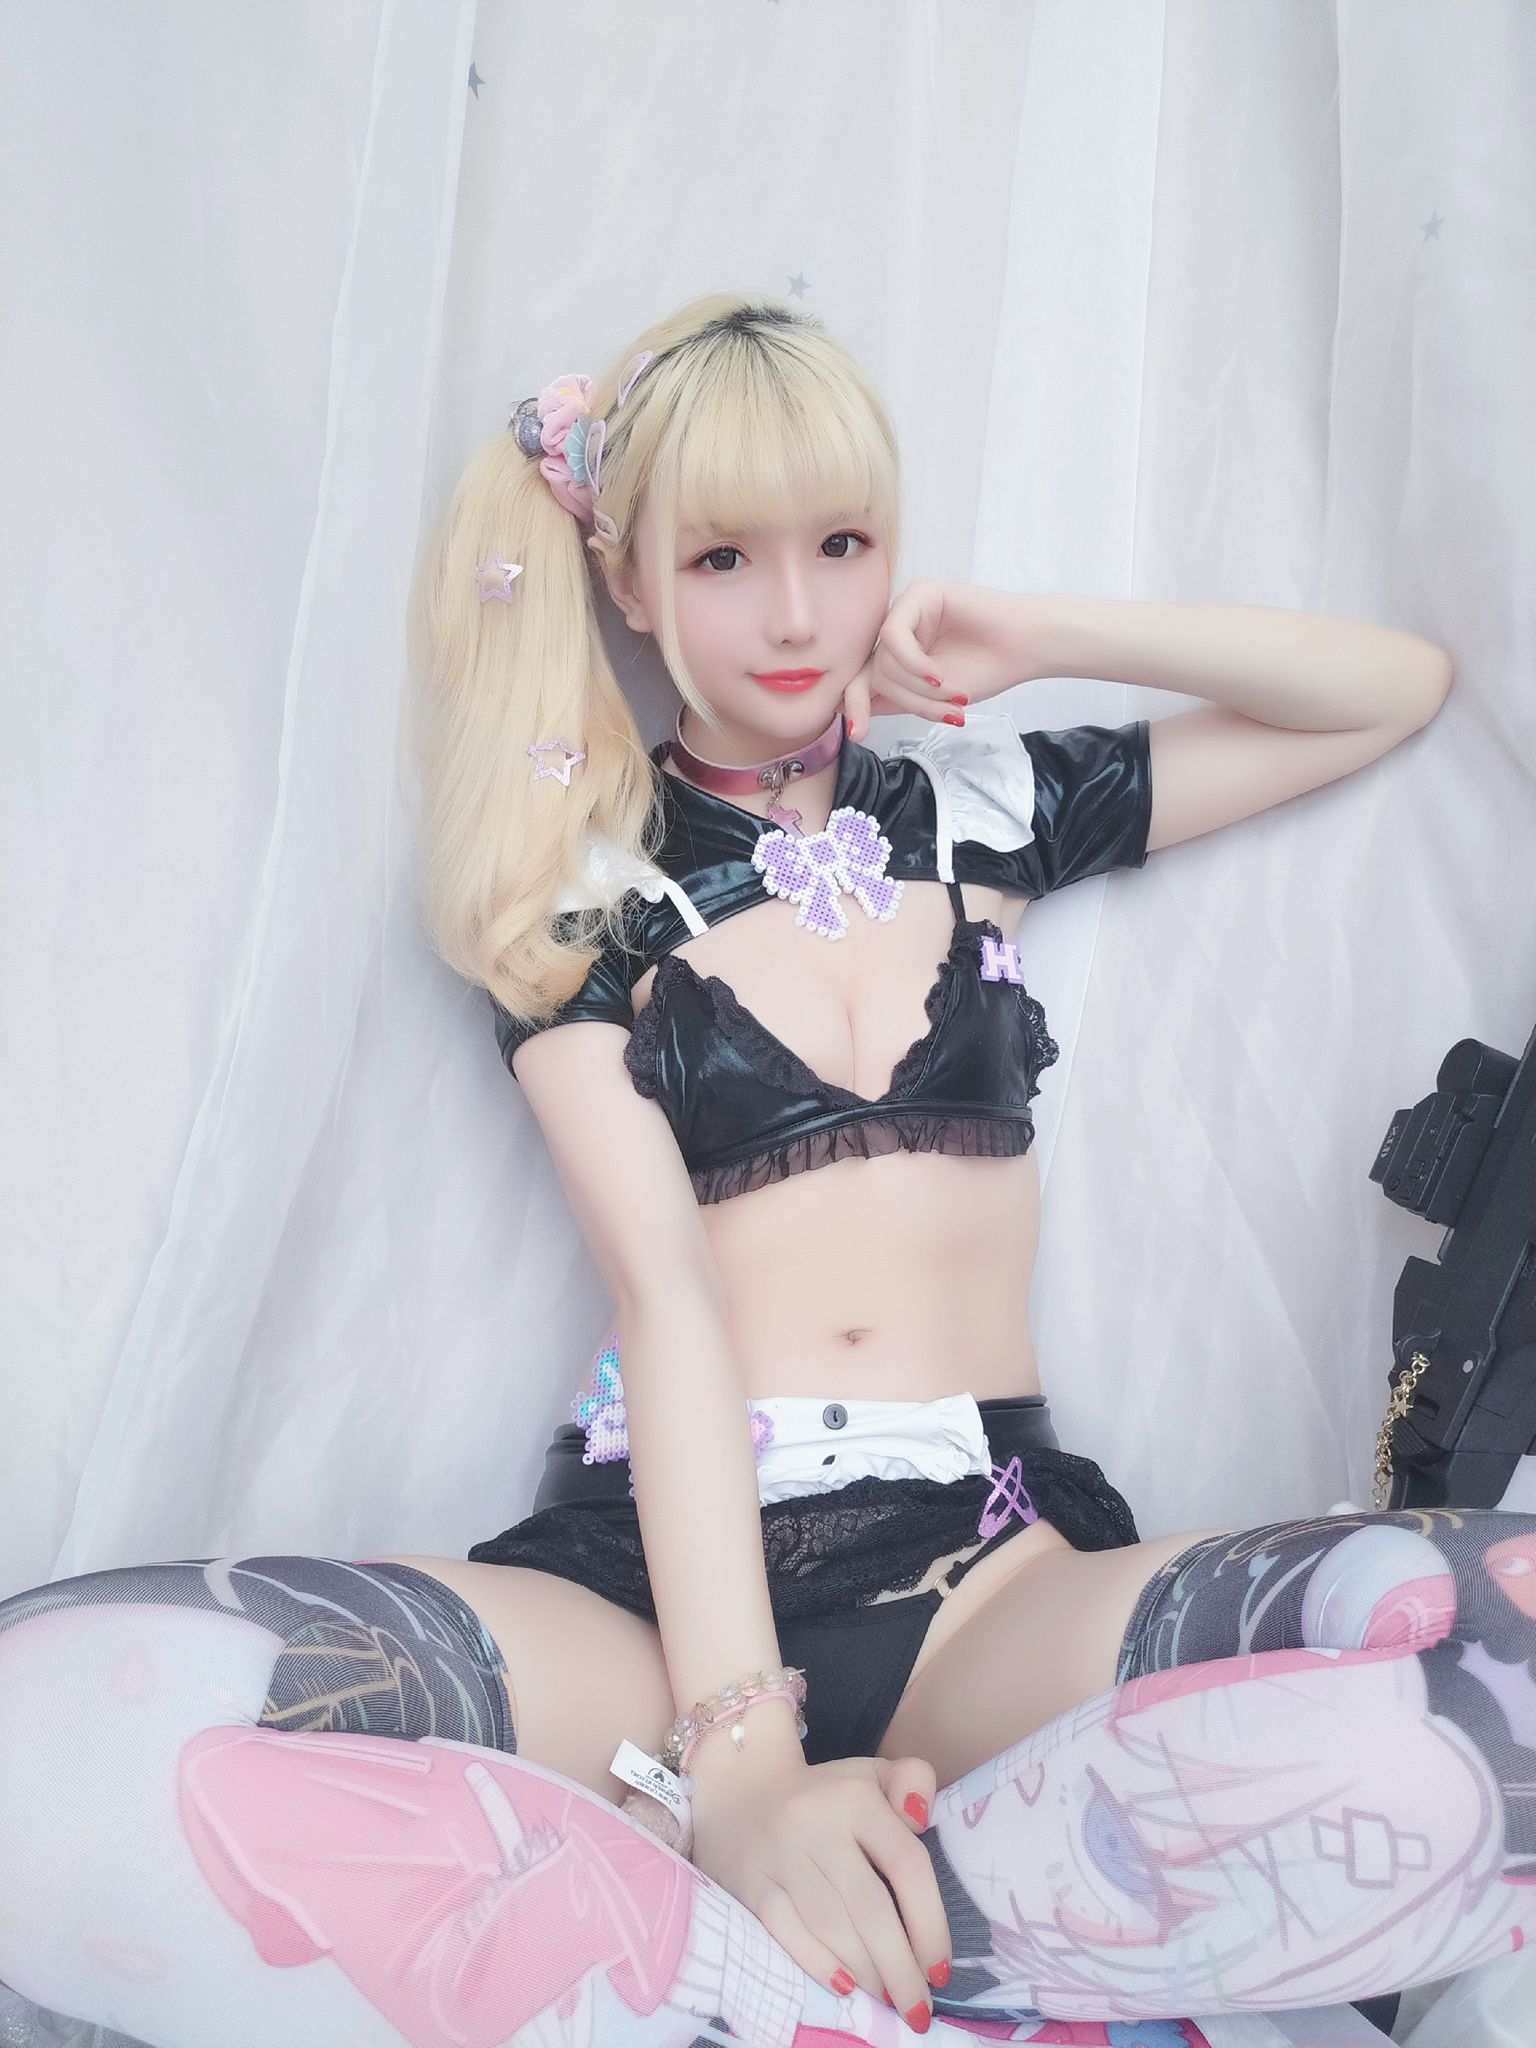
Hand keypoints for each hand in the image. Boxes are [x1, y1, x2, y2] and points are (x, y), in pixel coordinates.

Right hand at [688, 1747, 950, 2028]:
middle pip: (869, 1906)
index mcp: (856, 1797)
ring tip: (890, 1999)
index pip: (905, 1862)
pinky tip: (845, 1986)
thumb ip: (913, 1782)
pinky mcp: (752, 1884)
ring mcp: (781, 1856)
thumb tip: (923, 1820)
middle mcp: (818, 1824)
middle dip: (900, 1967)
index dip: (929, 1921)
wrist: (741, 1788)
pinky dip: (817, 1962)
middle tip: (919, 2008)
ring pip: (830, 1925)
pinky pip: (786, 1930)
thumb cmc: (826, 1794)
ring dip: (866, 1972)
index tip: (942, 1968)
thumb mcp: (873, 1773)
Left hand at [843, 578, 1041, 743]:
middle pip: (874, 674)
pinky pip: (894, 636)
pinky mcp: (919, 594)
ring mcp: (907, 610)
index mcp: (898, 654)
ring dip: (918, 689)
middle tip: (942, 715)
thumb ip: (896, 701)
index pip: (863, 679)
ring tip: (954, 696)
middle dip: (907, 701)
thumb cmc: (988, 669)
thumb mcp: (933, 698)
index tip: (858, 734)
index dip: (854, 707)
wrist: (1027, 647)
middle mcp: (898, 630)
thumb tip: (853, 718)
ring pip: (884, 661)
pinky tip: (939, 677)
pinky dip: (915, 664)